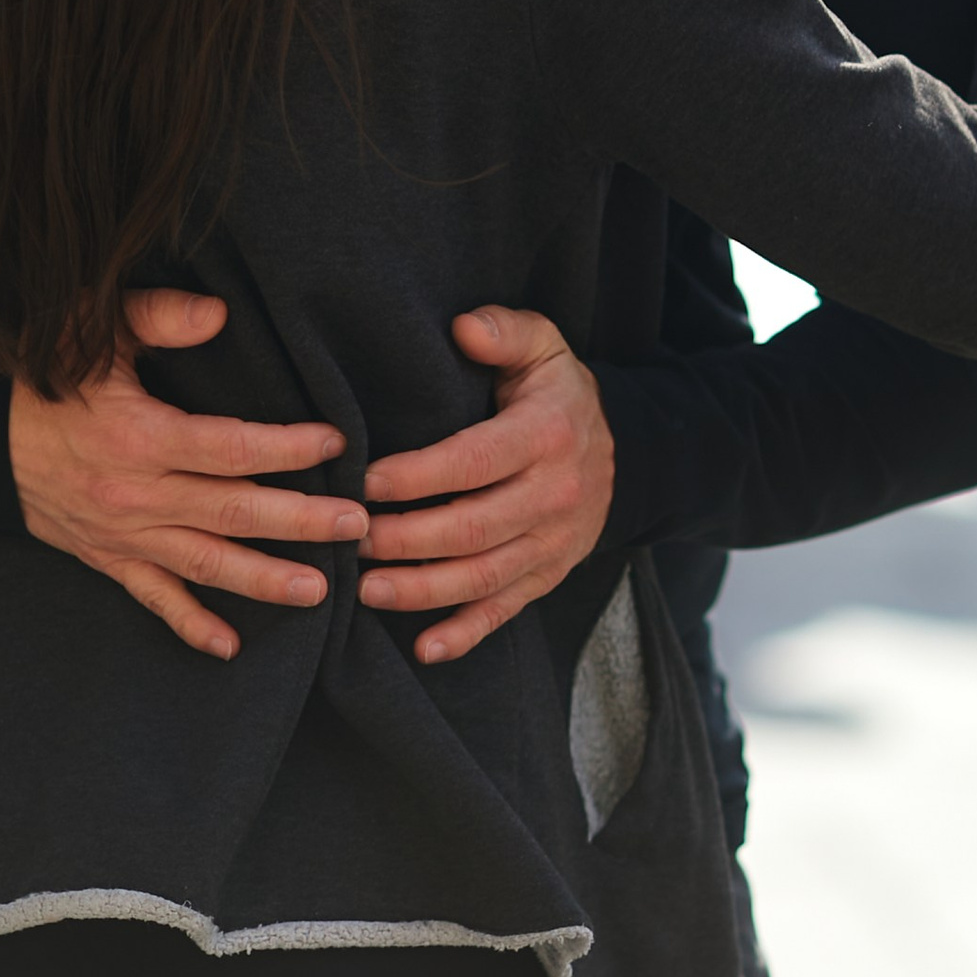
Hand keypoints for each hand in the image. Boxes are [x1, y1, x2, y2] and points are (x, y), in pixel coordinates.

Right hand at [7, 287, 365, 659]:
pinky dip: (190, 625)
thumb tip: (220, 316)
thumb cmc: (47, 378)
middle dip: (299, 521)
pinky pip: (153, 598)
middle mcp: (135, 494)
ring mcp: (122, 534)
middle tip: (356, 527)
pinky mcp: (107, 558)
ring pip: (205, 563)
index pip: (229, 447)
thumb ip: (158, 317)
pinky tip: (230, 646)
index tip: (333, 442)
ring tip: (320, 590)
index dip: (286, 448)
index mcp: (138, 436)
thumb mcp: (93, 330)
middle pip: (232, 511)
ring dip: (264, 579)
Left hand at [359, 308, 613, 665]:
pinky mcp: (548, 575)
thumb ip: (505, 331)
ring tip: (366, 590)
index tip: (365, 480)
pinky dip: (465, 634)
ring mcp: (553, 543)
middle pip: (472, 528)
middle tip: (350, 538)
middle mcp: (553, 496)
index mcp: (546, 436)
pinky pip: (506, 611)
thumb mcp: (544, 347)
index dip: (417, 475)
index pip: (473, 462)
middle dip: (405, 539)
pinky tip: (423, 648)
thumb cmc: (559, 395)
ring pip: (483, 576)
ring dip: (422, 590)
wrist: (627, 452)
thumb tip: (463, 328)